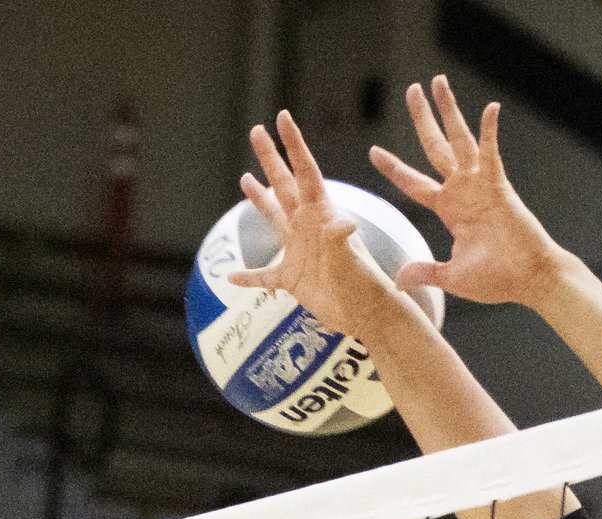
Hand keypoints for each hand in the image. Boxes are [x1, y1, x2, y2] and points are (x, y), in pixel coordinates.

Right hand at [227, 111, 416, 345]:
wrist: (369, 316)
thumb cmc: (365, 287)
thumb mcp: (351, 260)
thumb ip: (341, 240)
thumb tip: (344, 222)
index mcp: (321, 215)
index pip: (304, 172)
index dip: (293, 145)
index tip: (282, 117)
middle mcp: (307, 227)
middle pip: (284, 185)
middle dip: (270, 157)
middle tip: (256, 130)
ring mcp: (298, 252)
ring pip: (274, 219)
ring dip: (259, 200)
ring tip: (245, 179)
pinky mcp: (292, 281)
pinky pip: (264, 276)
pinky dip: (249, 277)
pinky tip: (232, 278)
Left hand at [372, 77, 565, 306]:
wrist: (529, 280)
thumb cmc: (497, 280)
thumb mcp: (451, 277)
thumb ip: (425, 272)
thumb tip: (397, 281)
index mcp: (450, 210)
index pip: (414, 183)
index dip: (395, 168)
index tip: (373, 151)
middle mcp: (462, 191)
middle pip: (435, 147)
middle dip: (423, 118)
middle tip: (413, 90)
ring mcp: (480, 185)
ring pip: (459, 139)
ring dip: (449, 110)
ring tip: (438, 81)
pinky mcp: (499, 186)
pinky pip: (491, 153)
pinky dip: (490, 131)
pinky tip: (490, 107)